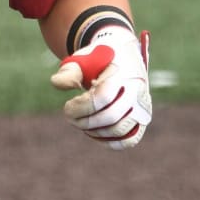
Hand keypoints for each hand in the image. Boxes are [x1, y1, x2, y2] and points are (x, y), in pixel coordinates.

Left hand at [50, 27, 151, 148]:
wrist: (123, 57)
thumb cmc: (98, 60)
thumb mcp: (82, 59)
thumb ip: (68, 71)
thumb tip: (57, 84)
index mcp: (122, 74)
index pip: (102, 98)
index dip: (81, 107)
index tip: (67, 105)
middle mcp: (137, 93)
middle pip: (110, 117)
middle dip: (84, 121)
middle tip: (69, 117)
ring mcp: (143, 108)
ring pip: (119, 130)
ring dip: (94, 131)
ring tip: (80, 123)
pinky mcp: (142, 121)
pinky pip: (129, 140)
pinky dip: (109, 142)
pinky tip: (92, 133)